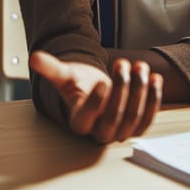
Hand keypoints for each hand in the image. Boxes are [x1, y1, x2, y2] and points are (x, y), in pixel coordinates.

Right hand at [30, 50, 162, 143]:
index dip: (96, 102)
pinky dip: (153, 98)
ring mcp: (121, 131)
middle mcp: (100, 132)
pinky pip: (148, 116)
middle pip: (115, 117)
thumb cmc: (77, 85)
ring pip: (134, 117)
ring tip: (140, 66)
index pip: (87, 117)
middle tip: (122, 64)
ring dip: (140, 91)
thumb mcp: (63, 75)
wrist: (92, 91)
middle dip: (122, 90)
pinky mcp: (137, 126)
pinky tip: (155, 79)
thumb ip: (50, 68)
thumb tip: (34, 57)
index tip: (101, 81)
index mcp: (80, 122)